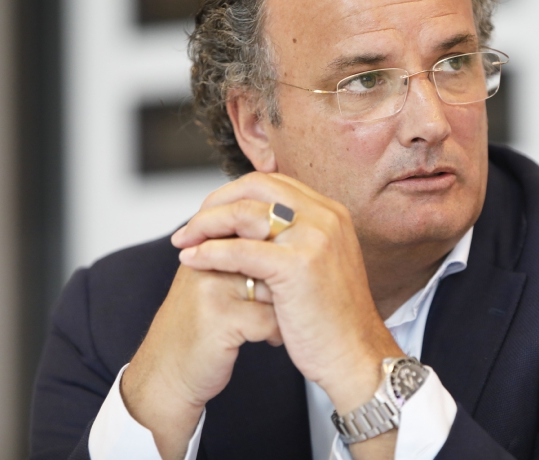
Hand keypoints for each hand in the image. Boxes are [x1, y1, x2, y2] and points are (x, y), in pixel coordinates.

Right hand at [120, 254, 280, 458]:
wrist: (164, 375)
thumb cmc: (195, 328)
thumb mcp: (211, 282)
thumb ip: (238, 257)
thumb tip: (286, 235)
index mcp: (205, 247)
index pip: (254, 226)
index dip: (278, 253)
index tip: (286, 275)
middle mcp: (206, 261)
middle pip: (269, 253)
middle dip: (286, 279)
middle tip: (292, 297)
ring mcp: (212, 289)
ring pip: (276, 285)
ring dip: (286, 306)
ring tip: (282, 319)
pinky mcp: (222, 319)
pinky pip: (271, 317)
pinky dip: (278, 332)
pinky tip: (271, 340)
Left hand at [173, 171, 402, 413]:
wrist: (356, 356)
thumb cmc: (333, 320)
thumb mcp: (319, 264)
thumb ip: (295, 239)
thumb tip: (253, 225)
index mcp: (330, 213)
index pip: (272, 183)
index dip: (235, 194)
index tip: (210, 214)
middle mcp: (325, 217)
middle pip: (256, 187)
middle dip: (216, 202)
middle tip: (190, 226)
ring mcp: (314, 238)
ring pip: (244, 213)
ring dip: (206, 224)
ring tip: (183, 241)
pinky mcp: (297, 265)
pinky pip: (241, 250)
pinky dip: (210, 252)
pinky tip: (191, 261)